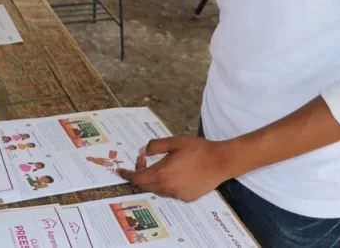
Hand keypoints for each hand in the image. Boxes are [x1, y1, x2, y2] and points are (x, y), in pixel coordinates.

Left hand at [118, 136, 236, 201]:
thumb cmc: (198, 149)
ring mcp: (177, 195)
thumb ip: (155, 146)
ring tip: (161, 165)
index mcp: (161, 173)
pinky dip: (166, 185)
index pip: (136, 178)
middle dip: (139, 174)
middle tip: (144, 161)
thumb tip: (142, 152)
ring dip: (153, 179)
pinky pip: (170, 193)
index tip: (119, 171)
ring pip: (157, 190)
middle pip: (145, 185)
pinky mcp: (186, 198)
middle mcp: (167, 187)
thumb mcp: (174, 142)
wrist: (220, 162)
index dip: (126, 175)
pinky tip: (175, 174)